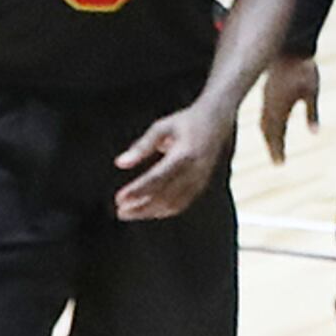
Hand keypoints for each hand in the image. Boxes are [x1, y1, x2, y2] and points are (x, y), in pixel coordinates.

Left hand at [114, 105, 230, 219]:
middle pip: (164, 195)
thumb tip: (120, 163)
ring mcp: (200, 180)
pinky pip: (181, 204)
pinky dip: (163, 211)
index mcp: (184, 154)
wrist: (217, 122)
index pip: (157, 178)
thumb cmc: (185, 123)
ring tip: (127, 213)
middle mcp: (195, 170)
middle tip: (119, 211)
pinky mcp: (201, 185)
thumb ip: (142, 146)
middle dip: (140, 207)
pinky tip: (147, 210)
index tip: (119, 199)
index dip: (137, 190)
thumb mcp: (162, 127)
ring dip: (149, 211)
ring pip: (172, 204)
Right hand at [258, 55, 322, 163]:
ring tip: (274, 147)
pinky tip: (271, 126)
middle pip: (268, 130)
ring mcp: (266, 97)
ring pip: (264, 122)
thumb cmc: (303, 69)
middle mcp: (270, 104)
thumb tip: (315, 132)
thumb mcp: (311, 91)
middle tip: (277, 161)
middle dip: (273, 146)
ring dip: (268, 136)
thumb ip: (312, 112)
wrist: (290, 49)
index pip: (277, 133)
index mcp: (280, 107)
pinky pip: (264, 112)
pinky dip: (267, 124)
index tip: (280, 163)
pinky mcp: (267, 91)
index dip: (278, 149)